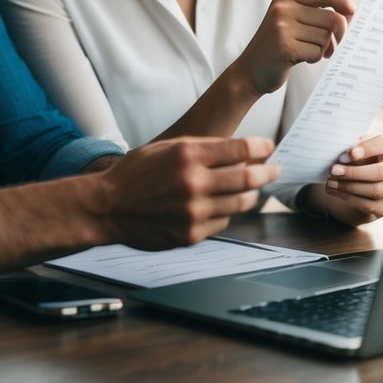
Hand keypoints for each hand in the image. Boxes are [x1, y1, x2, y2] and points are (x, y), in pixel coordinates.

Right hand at [98, 135, 278, 249]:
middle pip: (248, 177)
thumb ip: (201, 147)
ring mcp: (193, 211)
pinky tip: (219, 206)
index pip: (240, 149)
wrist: (107, 207)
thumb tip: (238, 151)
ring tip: (253, 189)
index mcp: (187, 154)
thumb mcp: (165, 147)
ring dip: (251, 194)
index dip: (261, 148)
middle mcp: (193, 182)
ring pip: (240, 203)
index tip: (268, 148)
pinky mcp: (190, 234)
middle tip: (274, 170)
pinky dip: (225, 213)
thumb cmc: (135, 174)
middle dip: (267, 172)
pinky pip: (222, 223)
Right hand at [237, 0, 354, 98]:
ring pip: (326, 37)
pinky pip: (317, 52)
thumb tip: (351, 13)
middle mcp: (283, 8)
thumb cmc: (279, 45)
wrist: (250, 70)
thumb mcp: (293, 20)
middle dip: (338, 35)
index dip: (345, 3)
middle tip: (331, 46)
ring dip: (323, 49)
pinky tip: (300, 59)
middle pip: (332, 18)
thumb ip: (318, 13)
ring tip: (309, 51)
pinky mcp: (284, 47)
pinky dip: (314, 59)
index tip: (352, 14)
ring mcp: (282, 26)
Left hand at [304, 133, 382, 225]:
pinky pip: (366, 204)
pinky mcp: (382, 208)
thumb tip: (346, 155)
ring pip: (374, 190)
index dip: (370, 148)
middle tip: (333, 170)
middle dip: (354, 172)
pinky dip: (346, 197)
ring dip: (348, 186)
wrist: (353, 188)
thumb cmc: (354, 163)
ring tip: (330, 181)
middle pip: (380, 172)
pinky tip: (333, 190)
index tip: (351, 152)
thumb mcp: (353, 151)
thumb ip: (352, 148)